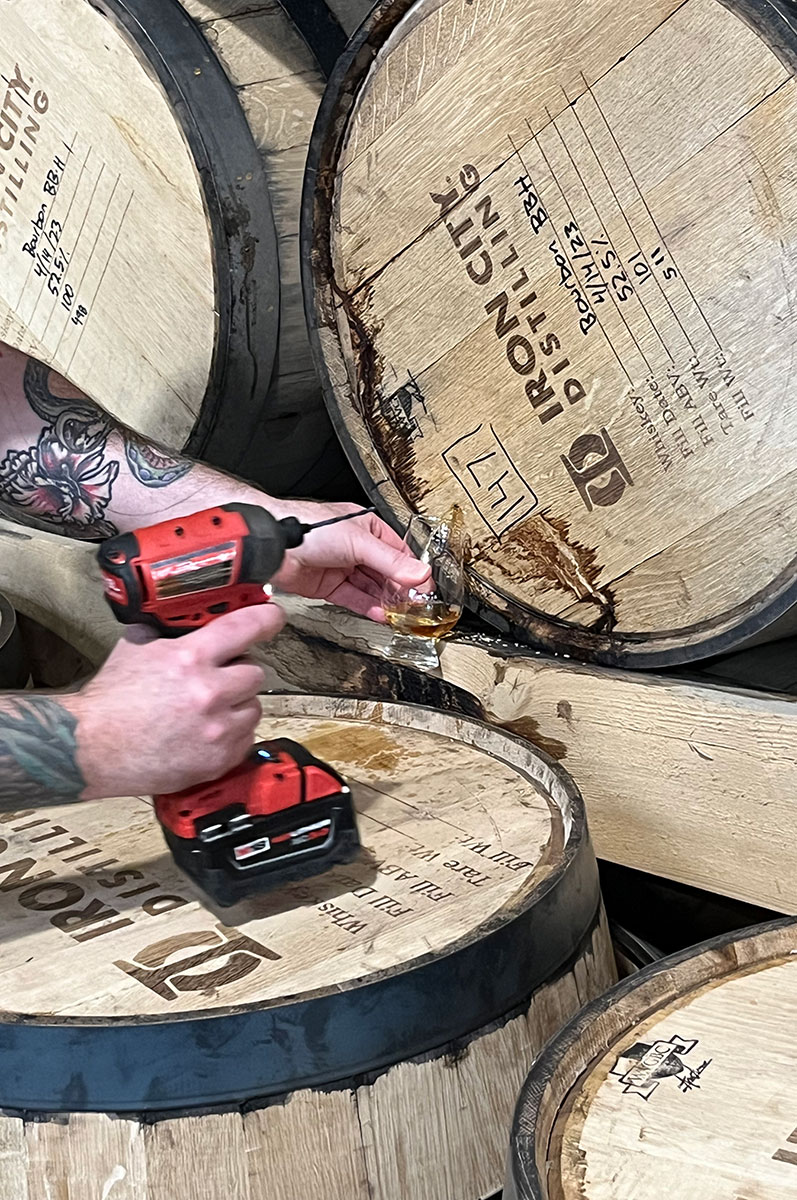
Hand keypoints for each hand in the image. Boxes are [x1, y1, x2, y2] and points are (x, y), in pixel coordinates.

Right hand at [71, 604, 283, 797]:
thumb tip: (183, 618)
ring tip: (209, 710)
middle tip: (218, 678)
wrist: (91, 747)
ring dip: (238, 705)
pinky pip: (246, 739)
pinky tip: (207, 732)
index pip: (246, 628)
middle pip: (255, 672)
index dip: (266, 619)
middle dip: (239, 672)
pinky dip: (232, 734)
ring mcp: (217, 729)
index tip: (273, 617)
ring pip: (254, 707)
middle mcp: (210, 692)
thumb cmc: (110, 702)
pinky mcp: (217, 759)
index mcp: (190, 658)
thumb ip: (167, 631)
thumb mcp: (136, 648)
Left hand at [268, 500, 431, 620]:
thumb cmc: (308, 527)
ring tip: (401, 614)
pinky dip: (368, 607)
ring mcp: (342, 567)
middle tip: (415, 606)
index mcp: (367, 528)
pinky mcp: (329, 585)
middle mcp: (356, 547)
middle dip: (400, 590)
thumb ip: (390, 561)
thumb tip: (419, 573)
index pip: (399, 553)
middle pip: (386, 573)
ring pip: (371, 587)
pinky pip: (354, 598)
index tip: (424, 590)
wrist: (275, 545)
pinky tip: (381, 614)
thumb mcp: (359, 542)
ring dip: (386, 601)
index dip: (413, 572)